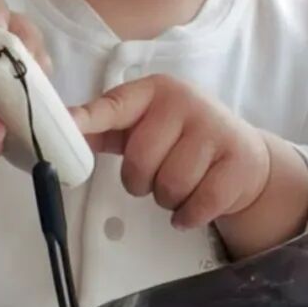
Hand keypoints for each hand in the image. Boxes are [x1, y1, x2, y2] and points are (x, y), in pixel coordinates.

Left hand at [70, 75, 270, 229]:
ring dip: (168, 199)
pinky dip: (190, 215)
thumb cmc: (182, 140)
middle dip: (141, 181)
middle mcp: (184, 103)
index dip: (88, 119)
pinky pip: (198, 205)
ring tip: (180, 184)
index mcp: (153, 91)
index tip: (66, 125)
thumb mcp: (143, 125)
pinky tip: (196, 201)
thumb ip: (104, 128)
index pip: (114, 106)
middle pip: (140, 161)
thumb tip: (63, 131)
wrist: (244, 154)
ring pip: (170, 186)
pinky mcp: (238, 162)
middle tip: (156, 175)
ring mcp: (215, 130)